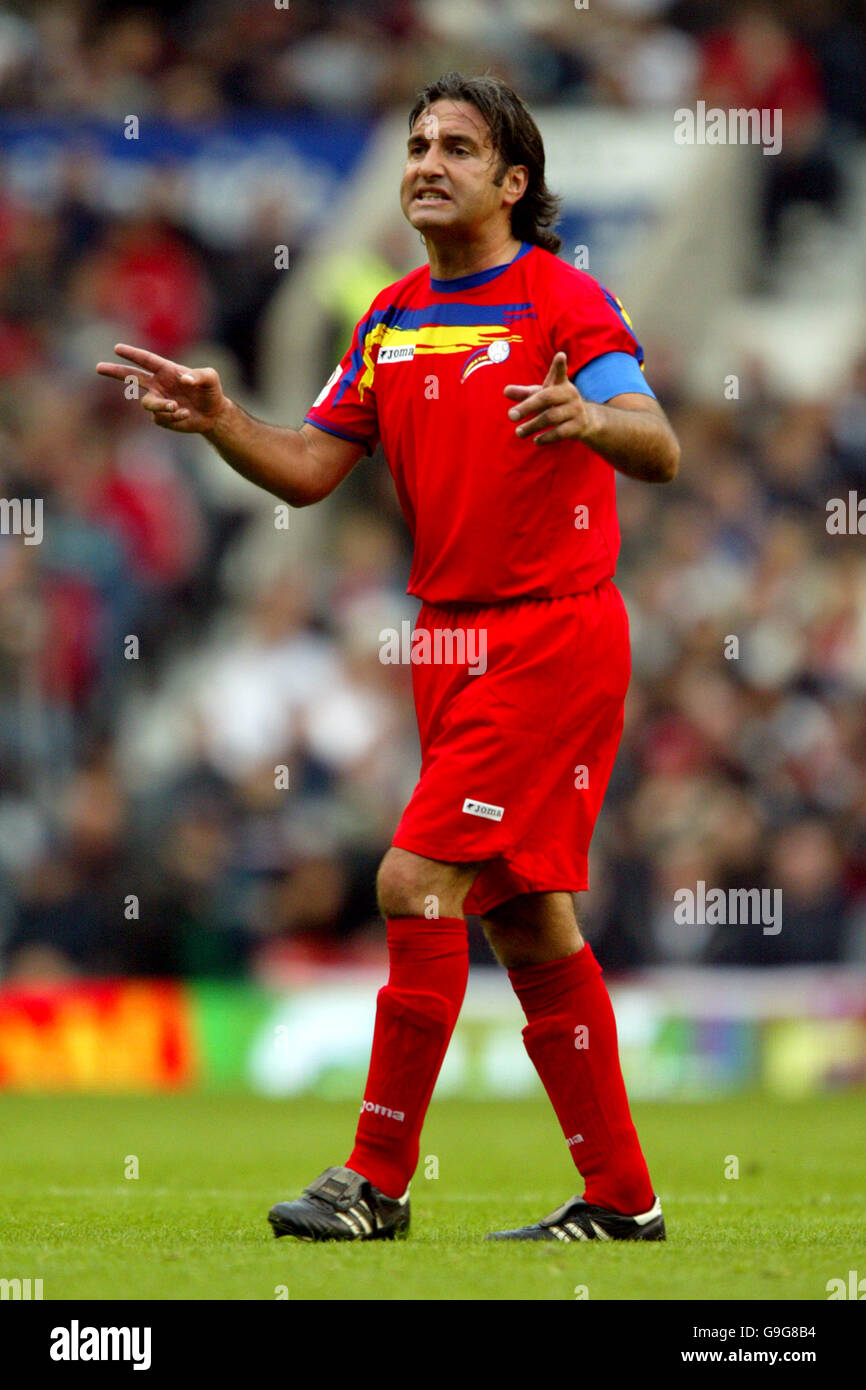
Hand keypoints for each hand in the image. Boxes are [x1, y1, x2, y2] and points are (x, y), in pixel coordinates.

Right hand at [95, 344, 227, 433]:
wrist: (213, 414)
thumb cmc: (211, 391)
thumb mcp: (211, 379)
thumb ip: (200, 376)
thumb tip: (184, 379)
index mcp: (166, 370)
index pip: (146, 360)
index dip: (132, 354)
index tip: (117, 348)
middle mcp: (158, 384)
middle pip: (131, 376)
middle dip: (115, 372)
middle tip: (98, 367)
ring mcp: (159, 400)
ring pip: (147, 403)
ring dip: (161, 405)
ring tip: (176, 406)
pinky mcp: (162, 417)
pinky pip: (160, 417)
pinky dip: (173, 417)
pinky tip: (185, 414)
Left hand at [504, 350, 593, 445]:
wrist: (585, 421)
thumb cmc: (557, 404)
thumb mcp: (542, 396)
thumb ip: (524, 394)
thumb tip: (505, 391)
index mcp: (561, 384)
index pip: (560, 373)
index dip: (559, 365)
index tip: (560, 356)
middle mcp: (570, 394)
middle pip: (546, 398)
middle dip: (527, 407)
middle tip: (510, 416)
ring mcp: (575, 410)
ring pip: (551, 417)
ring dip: (532, 426)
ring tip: (519, 432)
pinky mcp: (578, 426)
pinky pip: (560, 432)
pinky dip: (546, 437)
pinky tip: (536, 440)